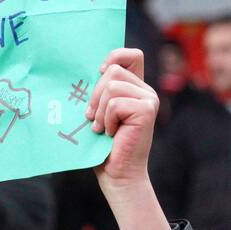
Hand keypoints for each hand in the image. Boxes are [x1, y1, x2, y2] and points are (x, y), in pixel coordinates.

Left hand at [87, 47, 159, 191]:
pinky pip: (115, 103)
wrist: (117, 174)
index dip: (114, 56)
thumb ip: (99, 92)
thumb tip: (81, 72)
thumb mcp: (99, 113)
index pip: (131, 55)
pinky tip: (110, 133)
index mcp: (135, 88)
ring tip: (101, 128)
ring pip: (111, 86)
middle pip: (113, 70)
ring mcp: (149, 99)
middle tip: (92, 117)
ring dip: (100, 110)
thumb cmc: (104, 146)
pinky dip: (106, 120)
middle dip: (95, 95)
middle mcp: (145, 91)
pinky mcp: (146, 110)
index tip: (99, 72)